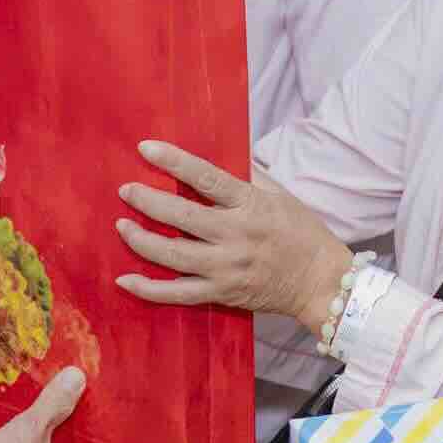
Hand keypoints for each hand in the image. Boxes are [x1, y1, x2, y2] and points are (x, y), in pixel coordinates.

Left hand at [113, 140, 351, 332]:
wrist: (320, 282)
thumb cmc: (301, 232)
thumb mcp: (279, 195)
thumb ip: (247, 176)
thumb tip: (222, 152)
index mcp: (249, 205)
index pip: (205, 177)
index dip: (173, 161)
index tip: (145, 148)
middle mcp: (235, 236)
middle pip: (180, 216)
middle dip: (146, 202)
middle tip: (125, 191)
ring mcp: (226, 268)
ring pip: (172, 255)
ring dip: (141, 240)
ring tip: (122, 226)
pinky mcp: (221, 294)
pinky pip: (177, 294)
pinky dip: (148, 289)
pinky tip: (125, 280)